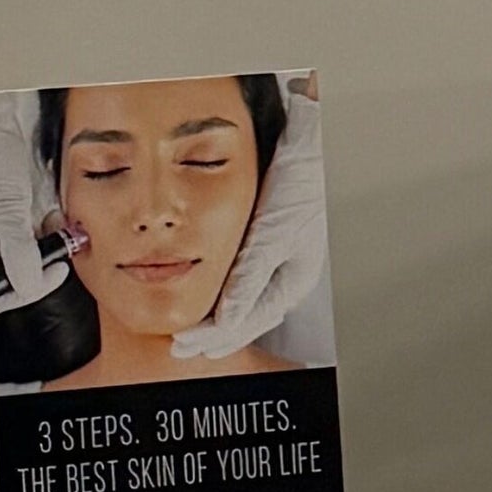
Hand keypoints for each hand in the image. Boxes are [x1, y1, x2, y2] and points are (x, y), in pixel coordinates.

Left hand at [174, 84, 323, 358]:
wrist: (311, 145)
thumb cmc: (301, 184)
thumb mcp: (273, 234)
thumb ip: (249, 278)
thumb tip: (227, 319)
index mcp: (293, 280)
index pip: (247, 320)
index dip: (215, 336)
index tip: (185, 343)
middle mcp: (286, 276)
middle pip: (245, 318)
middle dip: (213, 335)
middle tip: (180, 347)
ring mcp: (277, 262)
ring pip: (243, 303)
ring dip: (216, 319)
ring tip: (191, 333)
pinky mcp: (267, 245)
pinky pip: (242, 283)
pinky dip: (222, 295)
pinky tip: (208, 299)